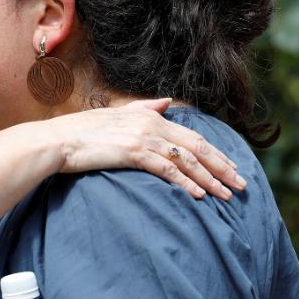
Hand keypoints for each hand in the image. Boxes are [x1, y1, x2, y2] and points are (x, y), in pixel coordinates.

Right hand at [50, 99, 244, 199]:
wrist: (57, 141)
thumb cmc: (82, 133)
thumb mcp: (116, 116)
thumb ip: (144, 108)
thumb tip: (166, 102)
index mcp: (149, 116)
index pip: (191, 137)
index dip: (215, 153)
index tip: (231, 168)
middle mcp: (150, 123)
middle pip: (196, 147)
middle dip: (222, 167)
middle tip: (241, 185)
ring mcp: (142, 137)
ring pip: (186, 160)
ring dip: (210, 179)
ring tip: (226, 195)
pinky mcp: (132, 152)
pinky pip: (167, 169)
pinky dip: (185, 182)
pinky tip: (198, 196)